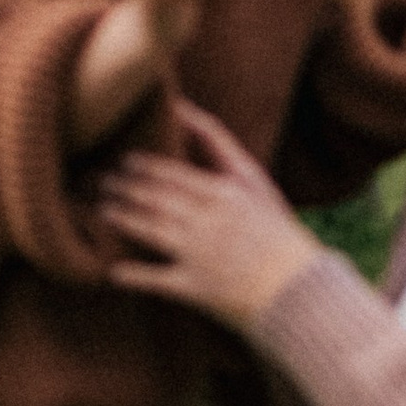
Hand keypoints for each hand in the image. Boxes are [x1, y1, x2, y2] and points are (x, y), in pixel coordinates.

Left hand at [97, 102, 321, 330]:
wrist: (303, 290)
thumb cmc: (283, 235)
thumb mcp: (258, 185)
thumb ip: (222, 151)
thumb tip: (185, 114)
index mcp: (226, 194)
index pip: (172, 173)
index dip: (144, 166)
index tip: (126, 161)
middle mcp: (209, 220)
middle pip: (155, 198)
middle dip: (125, 188)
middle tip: (102, 182)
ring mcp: (200, 254)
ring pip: (149, 229)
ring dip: (122, 218)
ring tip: (103, 211)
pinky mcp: (196, 287)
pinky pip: (155, 280)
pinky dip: (131, 276)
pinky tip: (112, 271)